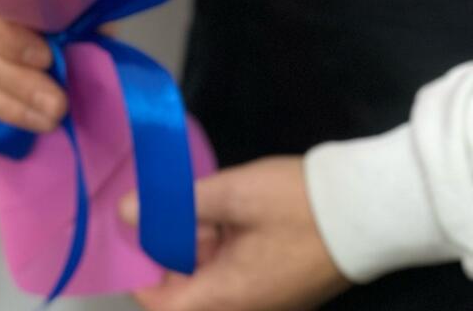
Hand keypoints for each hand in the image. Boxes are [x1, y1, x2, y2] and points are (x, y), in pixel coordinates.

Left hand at [121, 157, 349, 310]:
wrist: (366, 209)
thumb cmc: (294, 203)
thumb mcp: (232, 194)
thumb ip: (179, 204)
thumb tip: (127, 213)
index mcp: (230, 296)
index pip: (165, 308)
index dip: (140, 279)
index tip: (130, 240)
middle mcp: (247, 309)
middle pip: (188, 296)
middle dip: (167, 257)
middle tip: (159, 211)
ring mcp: (268, 301)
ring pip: (211, 284)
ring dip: (194, 250)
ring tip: (188, 205)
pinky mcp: (282, 287)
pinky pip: (235, 277)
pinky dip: (218, 250)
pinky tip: (218, 214)